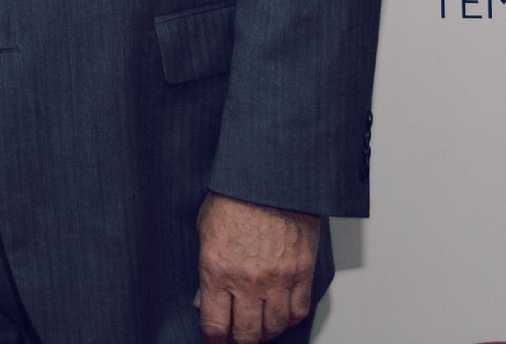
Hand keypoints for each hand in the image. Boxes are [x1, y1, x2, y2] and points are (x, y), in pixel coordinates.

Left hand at [194, 192, 319, 342]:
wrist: (269, 177)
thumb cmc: (234, 196)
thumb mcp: (205, 230)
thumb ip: (205, 269)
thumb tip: (203, 300)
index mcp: (216, 270)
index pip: (214, 325)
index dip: (214, 341)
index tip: (214, 343)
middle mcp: (247, 281)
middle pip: (246, 334)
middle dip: (239, 343)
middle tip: (236, 341)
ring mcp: (277, 279)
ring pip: (274, 327)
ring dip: (265, 334)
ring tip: (259, 332)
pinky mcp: (302, 273)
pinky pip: (298, 310)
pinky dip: (290, 319)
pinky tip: (281, 317)